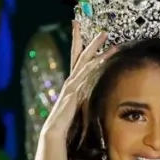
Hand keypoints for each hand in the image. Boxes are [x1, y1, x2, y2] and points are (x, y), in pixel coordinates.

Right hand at [42, 22, 114, 136]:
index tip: (80, 28)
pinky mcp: (73, 92)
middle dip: (89, 41)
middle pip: (80, 55)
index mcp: (72, 83)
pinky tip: (100, 59)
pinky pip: (84, 76)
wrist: (55, 131)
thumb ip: (83, 98)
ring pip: (84, 62)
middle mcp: (71, 80)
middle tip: (101, 30)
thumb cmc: (66, 122)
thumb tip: (93, 94)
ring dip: (95, 48)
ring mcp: (71, 85)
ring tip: (105, 36)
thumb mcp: (78, 107)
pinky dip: (92, 66)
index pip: (77, 59)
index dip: (79, 43)